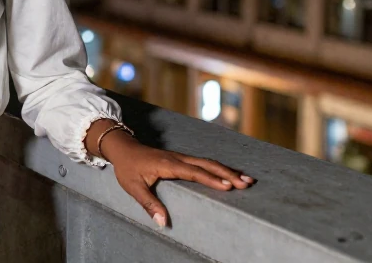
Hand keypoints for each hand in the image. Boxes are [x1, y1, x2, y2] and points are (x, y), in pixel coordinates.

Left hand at [102, 132, 254, 227]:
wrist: (123, 149)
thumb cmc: (128, 168)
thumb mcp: (133, 187)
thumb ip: (148, 204)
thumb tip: (162, 222)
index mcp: (168, 164)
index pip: (193, 172)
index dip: (211, 179)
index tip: (229, 186)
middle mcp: (178, 158)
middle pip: (207, 165)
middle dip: (228, 174)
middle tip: (247, 183)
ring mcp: (181, 157)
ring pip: (208, 162)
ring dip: (228, 170)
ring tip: (248, 179)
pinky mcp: (183, 159)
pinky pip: (204, 163)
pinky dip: (220, 168)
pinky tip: (232, 174)